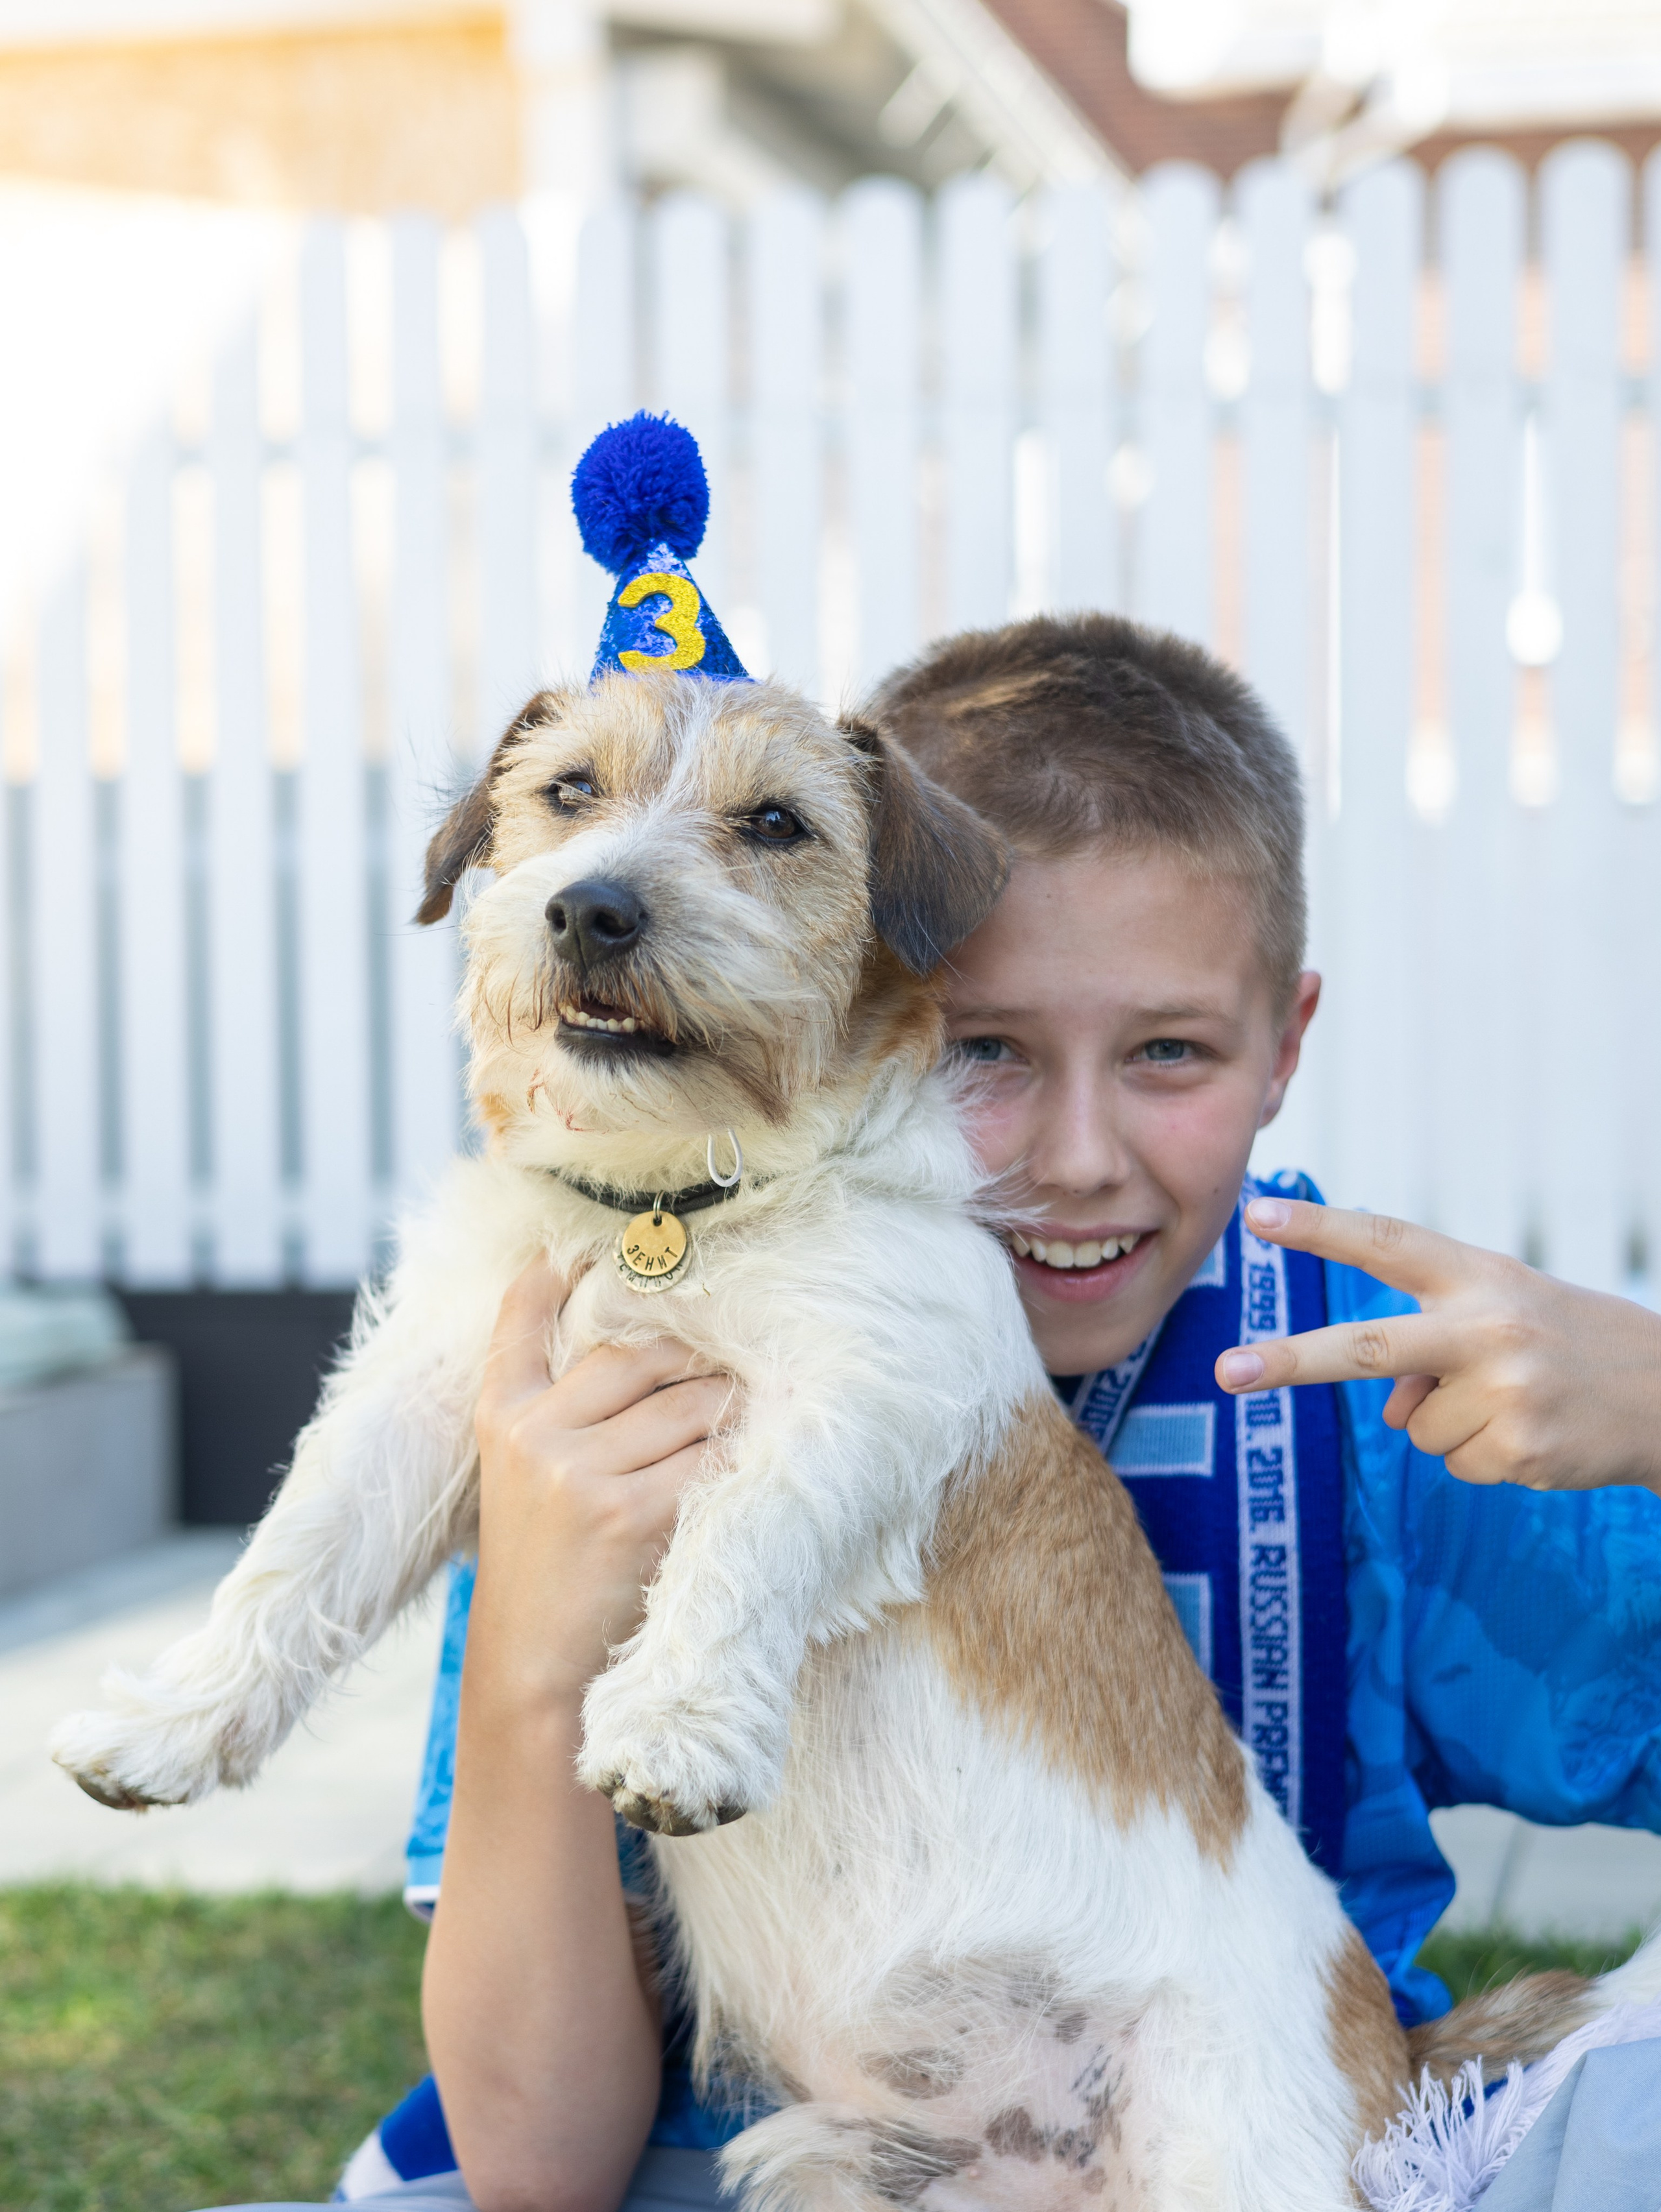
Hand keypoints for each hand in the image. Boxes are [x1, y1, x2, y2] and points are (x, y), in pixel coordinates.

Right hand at [471, 1256, 736, 1704]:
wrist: (532, 1672)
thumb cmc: (544, 1568)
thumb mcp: (521, 1478)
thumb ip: (559, 1411)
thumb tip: (653, 1344)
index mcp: (501, 1418)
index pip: (521, 1323)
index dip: (550, 1277)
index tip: (580, 1244)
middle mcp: (535, 1436)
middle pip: (642, 1357)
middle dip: (696, 1362)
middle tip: (735, 1362)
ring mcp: (583, 1474)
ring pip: (689, 1404)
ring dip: (731, 1409)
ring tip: (761, 1411)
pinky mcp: (633, 1514)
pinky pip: (713, 1460)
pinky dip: (744, 1458)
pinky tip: (765, 1459)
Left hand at [1213, 1199, 1660, 1495]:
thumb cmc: (1566, 1341)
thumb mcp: (1503, 1314)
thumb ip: (1431, 1343)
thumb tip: (1386, 1409)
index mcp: (1479, 1277)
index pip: (1386, 1243)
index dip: (1319, 1228)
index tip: (1256, 1214)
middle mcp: (1488, 1328)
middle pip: (1368, 1347)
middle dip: (1291, 1361)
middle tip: (1224, 1372)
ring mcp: (1504, 1392)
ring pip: (1413, 1426)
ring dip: (1449, 1424)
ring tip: (1513, 1402)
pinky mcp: (1519, 1451)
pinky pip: (1453, 1464)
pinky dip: (1482, 1457)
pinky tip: (1532, 1433)